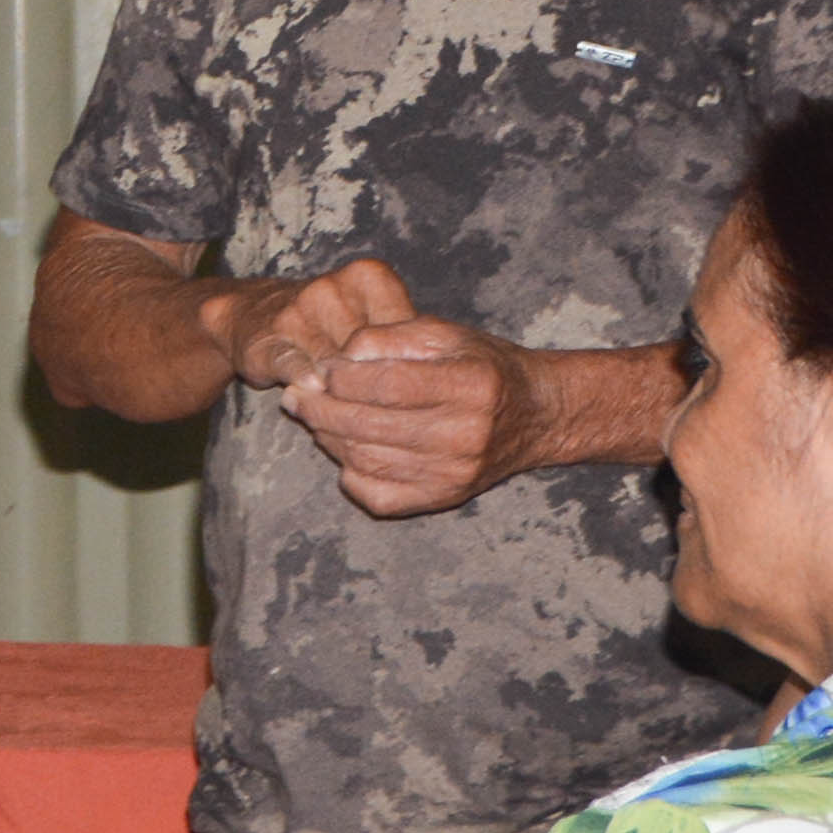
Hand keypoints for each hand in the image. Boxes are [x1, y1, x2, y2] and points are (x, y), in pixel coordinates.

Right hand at [219, 257, 413, 397]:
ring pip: (334, 366)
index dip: (408, 363)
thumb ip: (403, 338)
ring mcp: (295, 314)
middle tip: (378, 397)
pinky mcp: (265, 342)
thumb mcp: (374, 316)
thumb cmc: (329, 321)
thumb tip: (433, 378)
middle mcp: (331, 288)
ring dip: (341, 389)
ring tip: (344, 397)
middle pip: (369, 352)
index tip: (409, 380)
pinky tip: (314, 390)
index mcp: (369, 277)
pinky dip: (308, 383)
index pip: (405, 329)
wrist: (250, 313)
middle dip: (374, 379)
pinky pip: (295, 369)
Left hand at [281, 311, 545, 517]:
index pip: (386, 385)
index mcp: (470, 386)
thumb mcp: (443, 334)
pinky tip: (345, 449)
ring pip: (365, 460)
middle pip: (368, 426)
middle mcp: (466, 435)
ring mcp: (455, 473)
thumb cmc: (481, 366)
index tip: (322, 369)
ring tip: (314, 416)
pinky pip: (376, 495)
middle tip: (296, 395)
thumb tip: (335, 361)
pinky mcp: (444, 498)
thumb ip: (387, 337)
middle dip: (319, 409)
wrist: (535, 415)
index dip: (341, 378)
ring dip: (328, 438)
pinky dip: (350, 473)